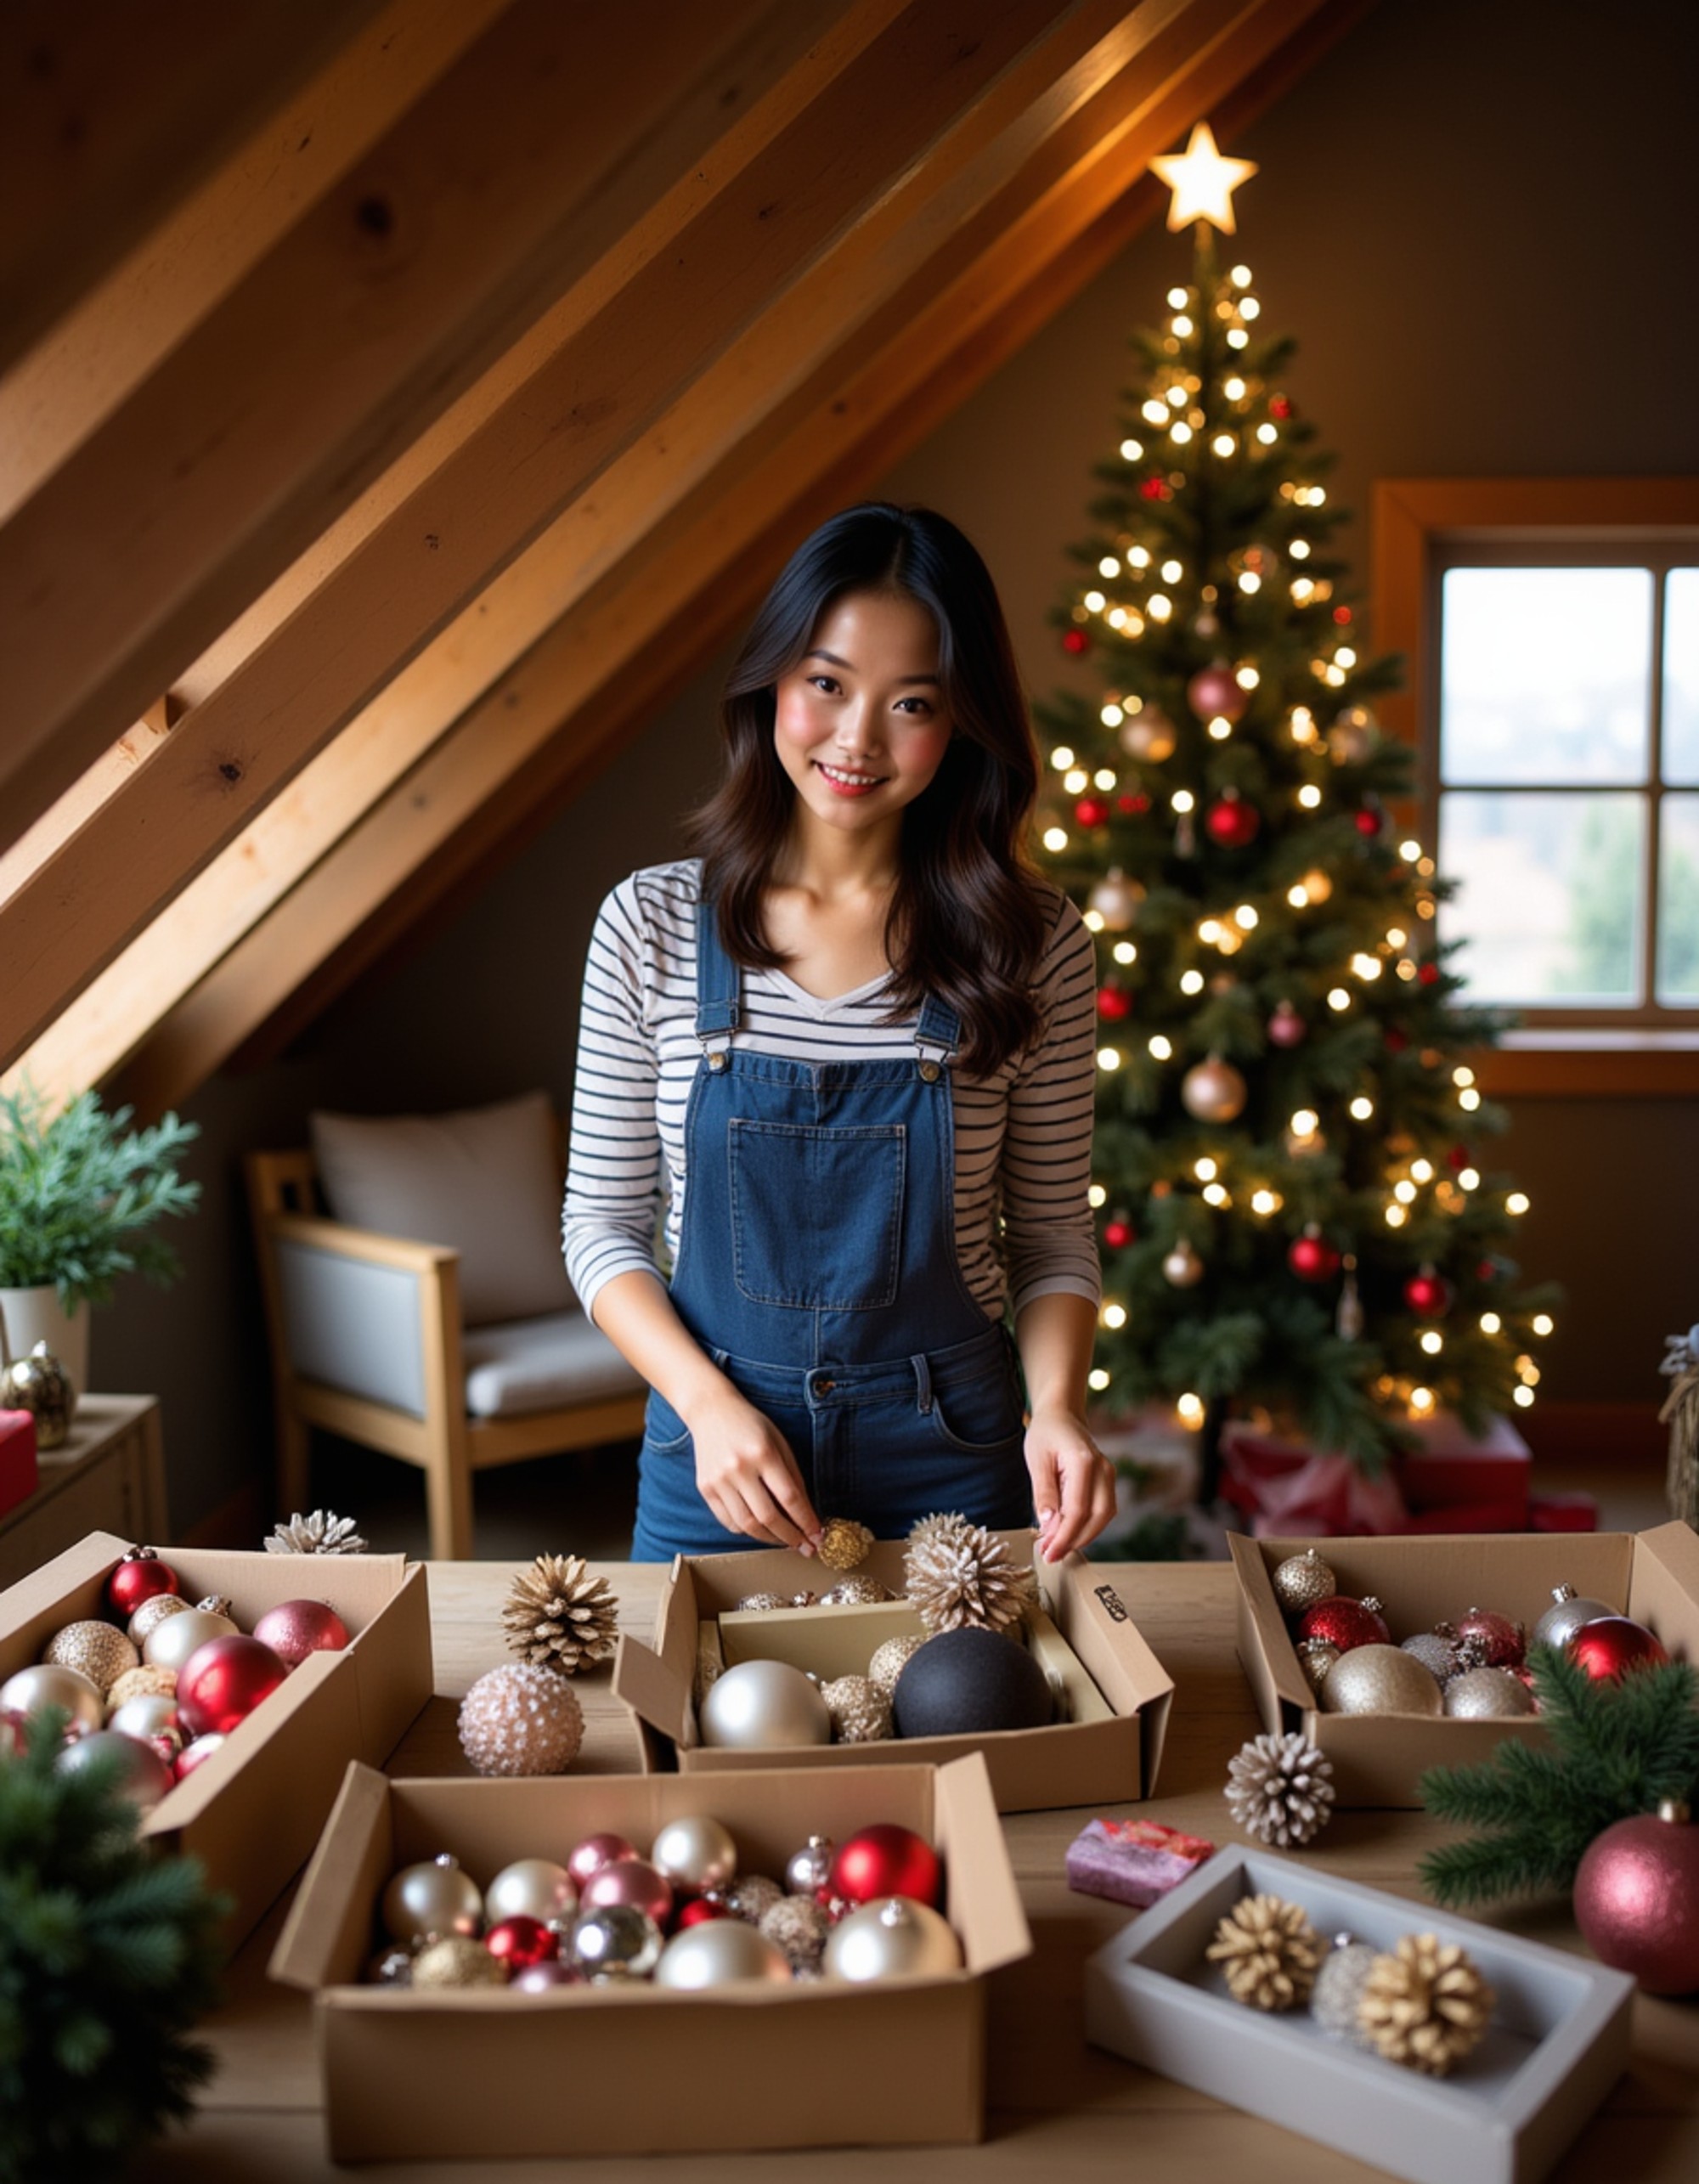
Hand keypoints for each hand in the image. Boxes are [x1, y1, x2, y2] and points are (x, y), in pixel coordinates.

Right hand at [686, 1385, 821, 1550]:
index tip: (818, 1536)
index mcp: (763, 1453)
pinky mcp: (705, 1488)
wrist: (711, 1411)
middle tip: (806, 1548)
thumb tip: (807, 1514)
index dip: (806, 1521)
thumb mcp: (779, 1443)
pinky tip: (760, 1529)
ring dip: (769, 1539)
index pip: (789, 1497)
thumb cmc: (751, 1425)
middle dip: (790, 1537)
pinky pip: (728, 1521)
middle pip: (768, 1516)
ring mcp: (719, 1480)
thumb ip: (793, 1477)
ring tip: (785, 1541)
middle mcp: (739, 1468)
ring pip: (747, 1525)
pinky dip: (747, 1531)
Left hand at [1024, 1407, 1117, 1561]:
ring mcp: (1109, 1475)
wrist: (1062, 1415)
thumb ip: (1044, 1493)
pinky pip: (1103, 1510)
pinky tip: (1068, 1533)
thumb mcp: (1036, 1460)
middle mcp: (1102, 1469)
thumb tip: (1048, 1525)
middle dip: (1074, 1540)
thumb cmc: (1046, 1434)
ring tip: (1057, 1547)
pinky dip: (1088, 1526)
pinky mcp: (1107, 1481)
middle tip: (1050, 1554)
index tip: (1047, 1552)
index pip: (1078, 1510)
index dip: (1063, 1536)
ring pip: (1104, 1517)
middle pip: (1097, 1517)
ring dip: (1082, 1536)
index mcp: (1083, 1461)